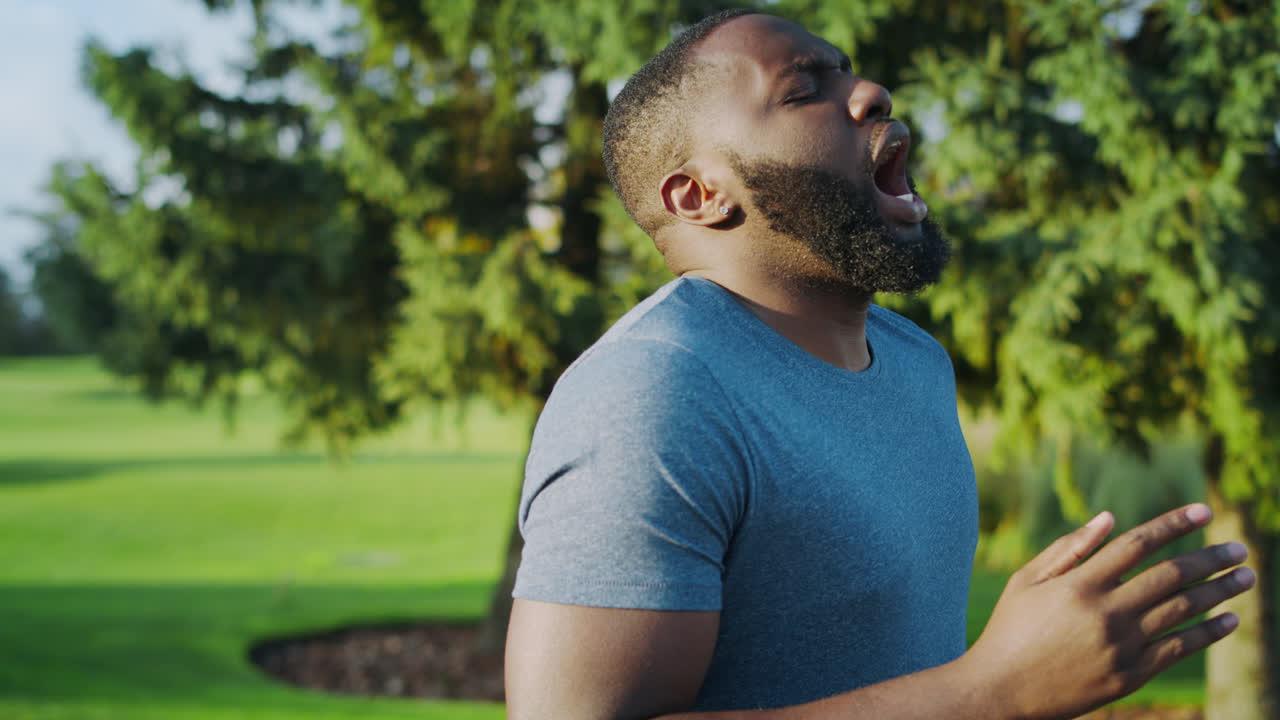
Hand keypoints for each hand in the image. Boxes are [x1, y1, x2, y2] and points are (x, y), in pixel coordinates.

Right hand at [963, 504, 1254, 719]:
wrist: (1001, 690)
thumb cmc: (1010, 628)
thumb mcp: (1028, 581)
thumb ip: (1068, 548)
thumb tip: (1111, 518)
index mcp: (1079, 584)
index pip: (1138, 544)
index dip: (1173, 524)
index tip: (1204, 511)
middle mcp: (1105, 613)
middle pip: (1170, 576)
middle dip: (1210, 559)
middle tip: (1239, 549)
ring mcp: (1120, 646)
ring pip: (1182, 611)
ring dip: (1219, 592)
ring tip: (1244, 578)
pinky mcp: (1128, 676)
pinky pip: (1178, 649)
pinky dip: (1208, 633)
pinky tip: (1228, 620)